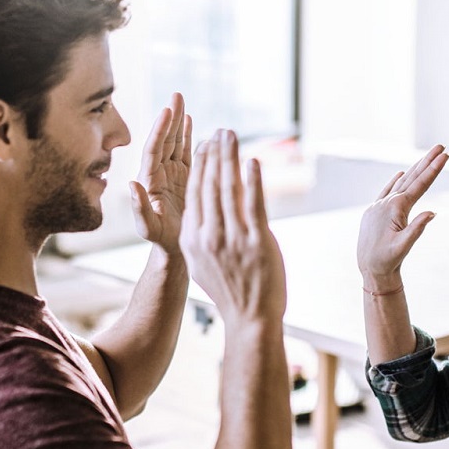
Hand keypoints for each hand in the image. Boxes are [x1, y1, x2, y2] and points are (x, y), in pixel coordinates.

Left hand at [131, 93, 191, 252]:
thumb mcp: (148, 228)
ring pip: (175, 142)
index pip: (154, 150)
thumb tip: (131, 183)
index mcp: (150, 181)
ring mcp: (172, 174)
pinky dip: (188, 135)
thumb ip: (138, 208)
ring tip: (181, 101)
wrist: (175, 248)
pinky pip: (185, 152)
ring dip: (179, 122)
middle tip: (177, 95)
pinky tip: (191, 120)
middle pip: (165, 139)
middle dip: (170, 117)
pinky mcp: (184, 177)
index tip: (167, 111)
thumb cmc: (161, 240)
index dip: (160, 130)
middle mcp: (159, 173)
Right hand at [179, 130, 285, 325]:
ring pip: (228, 189)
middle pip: (209, 185)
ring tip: (231, 135)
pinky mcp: (256, 242)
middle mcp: (208, 236)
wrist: (250, 318)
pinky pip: (253, 204)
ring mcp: (232, 239)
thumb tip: (200, 215)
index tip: (205, 145)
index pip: (195, 194)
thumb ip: (199, 236)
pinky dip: (252, 180)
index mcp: (192, 239)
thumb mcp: (203, 263)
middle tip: (219, 131)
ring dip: (230, 158)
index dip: (200, 166)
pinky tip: (252, 161)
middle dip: (213, 154)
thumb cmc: (231, 290)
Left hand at [357, 145, 447, 289]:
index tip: (445, 155)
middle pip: (411, 178)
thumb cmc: (387, 260)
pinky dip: (396, 181)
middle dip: (427, 162)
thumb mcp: (403, 247)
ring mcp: (379, 205)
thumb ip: (417, 229)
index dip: (434, 169)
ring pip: (400, 182)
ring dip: (414, 169)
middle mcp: (386, 202)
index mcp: (396, 208)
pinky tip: (401, 172)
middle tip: (441, 147)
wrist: (369, 269)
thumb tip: (432, 212)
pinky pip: (388, 191)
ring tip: (427, 156)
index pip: (420, 185)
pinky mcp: (374, 211)